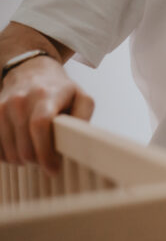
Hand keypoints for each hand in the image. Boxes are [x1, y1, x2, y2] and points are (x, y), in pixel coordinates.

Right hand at [0, 56, 93, 173]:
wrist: (31, 72)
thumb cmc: (60, 89)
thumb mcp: (81, 97)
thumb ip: (83, 117)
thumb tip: (79, 139)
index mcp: (46, 95)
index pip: (40, 125)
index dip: (45, 151)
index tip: (53, 169)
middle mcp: (20, 100)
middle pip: (24, 144)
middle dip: (37, 160)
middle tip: (47, 163)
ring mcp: (3, 107)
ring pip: (9, 150)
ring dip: (23, 161)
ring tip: (36, 156)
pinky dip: (8, 156)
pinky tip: (21, 150)